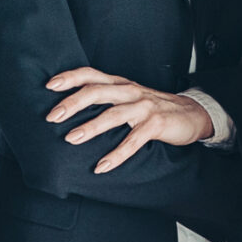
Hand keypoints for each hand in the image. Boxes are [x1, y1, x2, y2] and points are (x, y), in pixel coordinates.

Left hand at [47, 67, 214, 171]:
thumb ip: (106, 97)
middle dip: (73, 103)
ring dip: (91, 127)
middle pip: (98, 91)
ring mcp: (144, 107)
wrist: (192, 113)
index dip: (70, 77)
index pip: (91, 74)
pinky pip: (134, 140)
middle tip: (52, 116)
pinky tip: (102, 166)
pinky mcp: (157, 125)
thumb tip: (71, 110)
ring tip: (71, 139)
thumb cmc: (153, 107)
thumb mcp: (129, 97)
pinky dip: (117, 154)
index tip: (49, 86)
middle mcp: (131, 91)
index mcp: (120, 84)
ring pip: (113, 114)